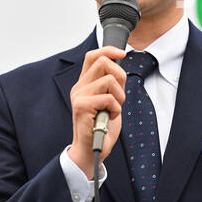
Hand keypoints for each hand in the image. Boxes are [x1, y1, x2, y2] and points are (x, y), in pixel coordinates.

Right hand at [68, 46, 126, 179]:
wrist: (92, 150)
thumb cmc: (102, 126)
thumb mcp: (110, 99)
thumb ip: (112, 82)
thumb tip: (120, 63)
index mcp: (85, 83)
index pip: (92, 55)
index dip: (108, 50)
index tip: (123, 54)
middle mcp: (79, 86)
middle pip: (103, 62)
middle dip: (120, 76)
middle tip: (119, 95)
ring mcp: (79, 95)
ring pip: (109, 80)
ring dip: (119, 96)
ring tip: (114, 109)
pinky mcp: (81, 105)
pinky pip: (108, 98)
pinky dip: (115, 109)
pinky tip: (109, 117)